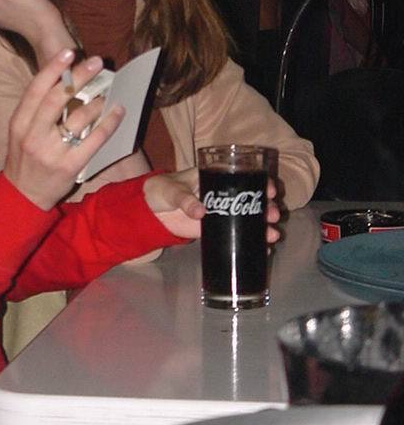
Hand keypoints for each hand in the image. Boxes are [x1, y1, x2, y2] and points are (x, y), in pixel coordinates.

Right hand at [4, 49, 124, 209]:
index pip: (35, 89)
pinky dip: (108, 124)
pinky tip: (117, 113)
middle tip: (97, 62)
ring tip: (107, 93)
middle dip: (79, 77)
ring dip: (96, 102)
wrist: (23, 196)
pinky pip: (93, 140)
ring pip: (77, 118)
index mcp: (19, 123)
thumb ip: (37, 109)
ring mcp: (51, 152)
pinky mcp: (69, 167)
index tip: (69, 53)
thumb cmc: (24, 158)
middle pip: (57, 99)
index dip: (52, 69)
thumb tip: (65, 80)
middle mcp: (33, 135)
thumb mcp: (21, 131)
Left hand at [144, 169, 281, 242]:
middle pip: (251, 199)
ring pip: (248, 217)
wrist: (150, 211)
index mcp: (214, 178)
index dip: (260, 181)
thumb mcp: (173, 191)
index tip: (271, 189)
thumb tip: (201, 212)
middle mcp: (223, 194)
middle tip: (274, 215)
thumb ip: (185, 200)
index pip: (242, 176)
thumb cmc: (163, 189)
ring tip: (272, 234)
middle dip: (266, 207)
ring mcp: (221, 213)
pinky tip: (264, 248)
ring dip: (263, 225)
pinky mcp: (215, 229)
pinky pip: (236, 234)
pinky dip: (250, 241)